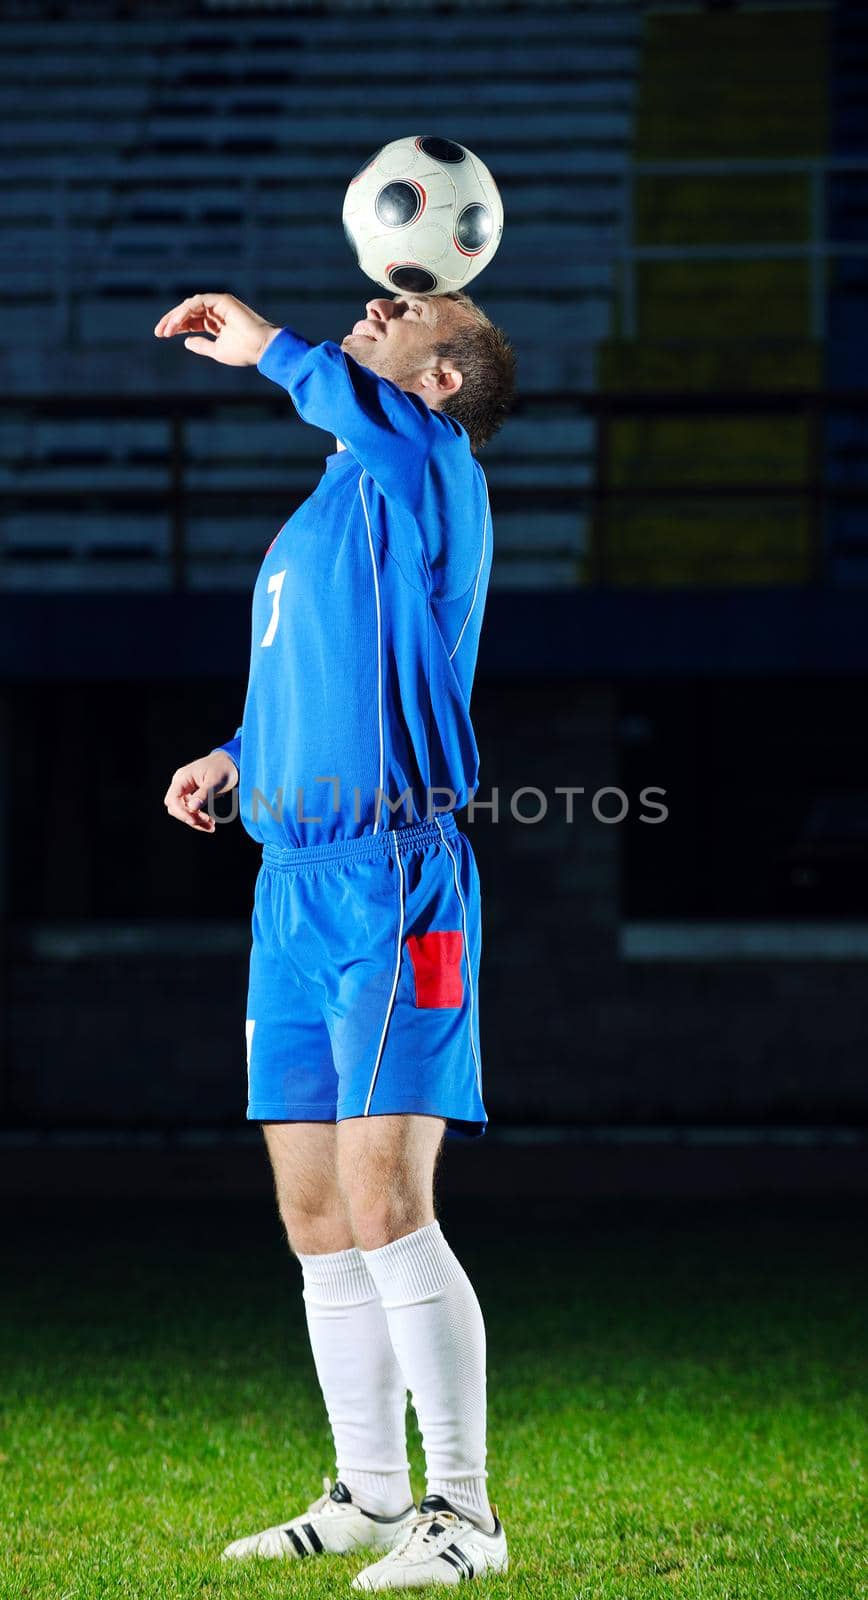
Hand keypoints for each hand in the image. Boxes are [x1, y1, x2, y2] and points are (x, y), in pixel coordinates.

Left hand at [154, 293, 279, 366]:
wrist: (262, 348)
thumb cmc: (244, 352)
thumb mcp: (217, 351)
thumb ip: (202, 345)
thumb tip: (185, 341)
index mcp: (215, 321)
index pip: (190, 320)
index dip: (176, 327)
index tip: (161, 335)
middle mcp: (216, 310)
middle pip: (187, 311)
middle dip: (171, 321)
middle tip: (158, 332)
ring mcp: (219, 304)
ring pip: (190, 305)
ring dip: (176, 317)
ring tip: (166, 330)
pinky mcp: (222, 300)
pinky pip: (197, 303)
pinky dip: (186, 312)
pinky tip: (177, 324)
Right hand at [164, 751, 238, 833]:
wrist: (230, 763)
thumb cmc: (223, 768)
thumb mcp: (215, 781)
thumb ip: (203, 794)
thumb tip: (192, 808)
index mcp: (183, 778)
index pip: (173, 799)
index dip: (181, 812)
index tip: (195, 820)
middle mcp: (181, 784)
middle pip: (175, 807)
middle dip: (189, 817)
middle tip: (207, 822)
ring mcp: (185, 790)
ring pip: (183, 811)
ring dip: (195, 821)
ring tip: (211, 827)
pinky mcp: (192, 795)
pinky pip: (190, 810)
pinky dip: (198, 818)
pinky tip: (210, 823)